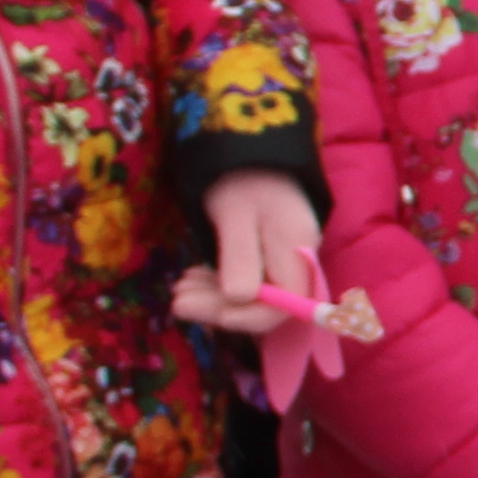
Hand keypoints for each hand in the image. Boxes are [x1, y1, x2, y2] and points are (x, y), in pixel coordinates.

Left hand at [179, 168, 323, 339]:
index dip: (250, 317)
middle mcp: (297, 265)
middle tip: (178, 303)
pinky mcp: (267, 264)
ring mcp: (283, 265)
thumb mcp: (237, 214)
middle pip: (266, 307)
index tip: (216, 316)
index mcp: (299, 253)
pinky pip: (246, 286)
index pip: (285, 305)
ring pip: (251, 299)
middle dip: (220, 309)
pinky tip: (192, 280)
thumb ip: (241, 256)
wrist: (249, 159)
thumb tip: (238, 298)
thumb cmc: (244, 180)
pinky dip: (217, 288)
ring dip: (213, 300)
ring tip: (179, 290)